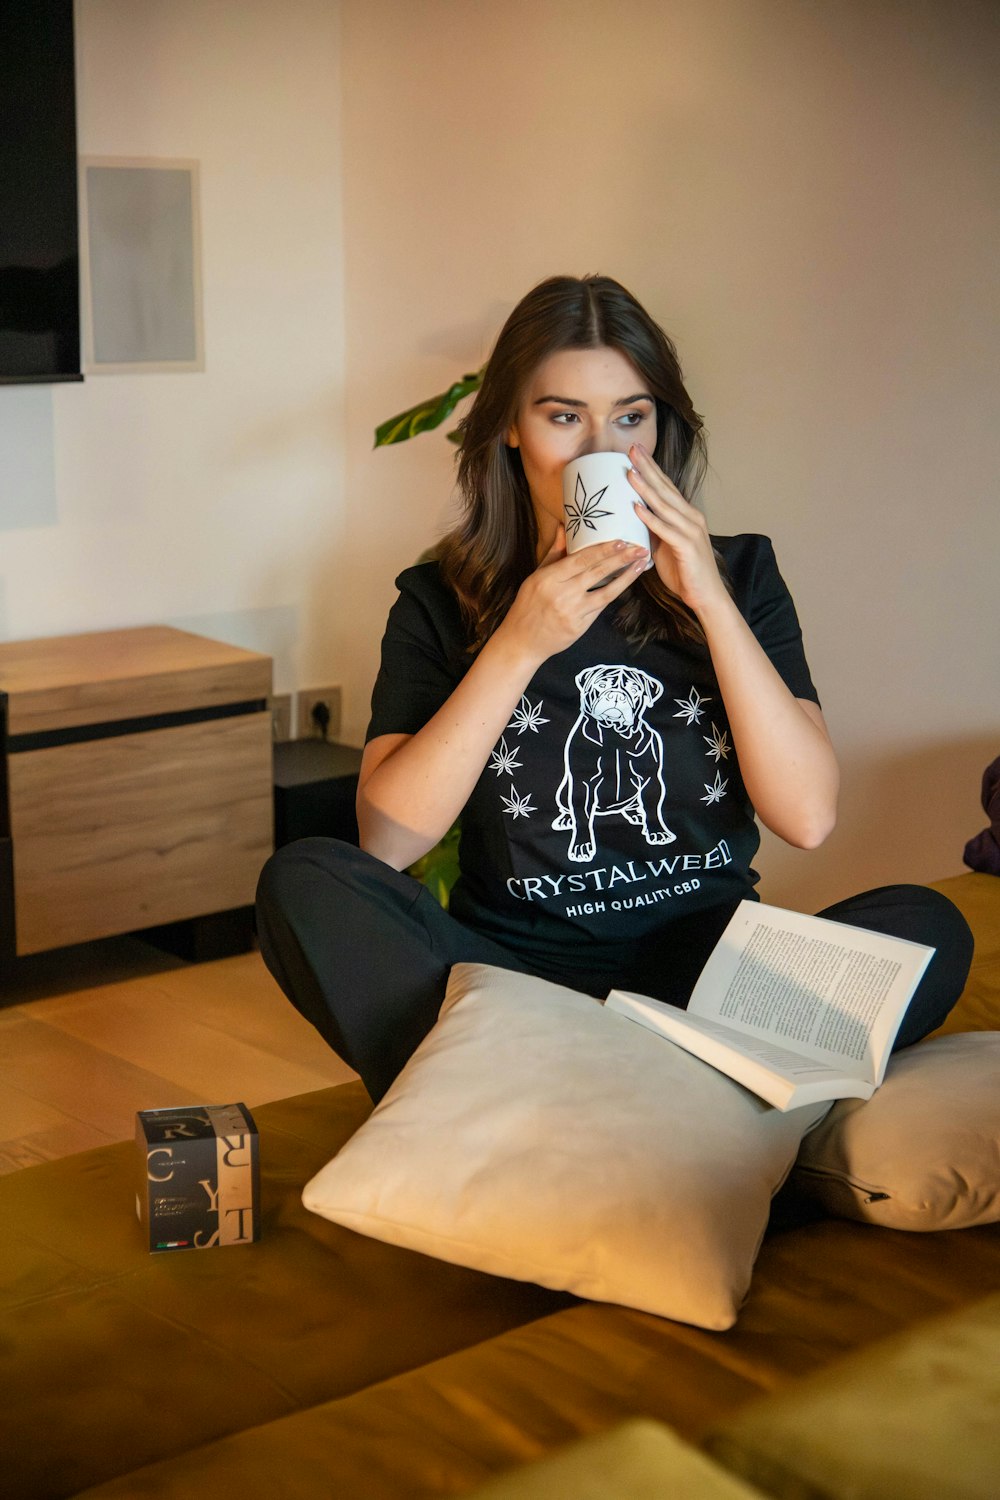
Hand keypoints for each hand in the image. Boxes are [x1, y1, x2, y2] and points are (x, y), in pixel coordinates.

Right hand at [499, 524, 649, 666]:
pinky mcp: (580, 627)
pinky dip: (613, 594)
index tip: (621, 540)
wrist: (522, 641)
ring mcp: (573, 612)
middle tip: (640, 548)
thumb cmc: (528, 605)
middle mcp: (562, 594)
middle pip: (597, 572)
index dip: (603, 550)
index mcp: (549, 578)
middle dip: (621, 559)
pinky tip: (625, 583)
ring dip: (626, 577)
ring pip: (606, 592)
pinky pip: (600, 608)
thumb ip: (554, 553)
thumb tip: (564, 527)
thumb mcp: (536, 576)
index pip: (581, 560)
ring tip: (641, 565)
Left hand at [626, 444, 726, 615]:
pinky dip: (650, 518)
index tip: (635, 452)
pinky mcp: (687, 547)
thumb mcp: (664, 545)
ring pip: (664, 505)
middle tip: (631, 448)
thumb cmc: (685, 572)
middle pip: (665, 488)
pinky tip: (636, 507)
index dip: (651, 468)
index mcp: (686, 515)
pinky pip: (665, 529)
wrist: (706, 596)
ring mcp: (691, 530)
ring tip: (630, 471)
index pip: (666, 487)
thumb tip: (633, 517)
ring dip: (646, 487)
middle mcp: (691, 517)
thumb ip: (653, 529)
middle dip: (647, 468)